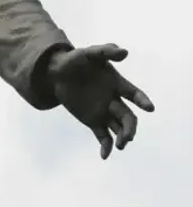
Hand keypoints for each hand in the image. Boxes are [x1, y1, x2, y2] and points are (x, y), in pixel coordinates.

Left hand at [46, 43, 153, 158]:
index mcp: (117, 84)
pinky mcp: (93, 121)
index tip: (149, 107)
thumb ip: (106, 51)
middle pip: (128, 117)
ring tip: (120, 145)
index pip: (134, 94)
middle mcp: (114, 100)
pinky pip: (103, 136)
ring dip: (122, 137)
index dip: (142, 100)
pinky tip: (105, 155)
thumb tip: (125, 52)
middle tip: (128, 137)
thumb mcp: (89, 52)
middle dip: (130, 127)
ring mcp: (104, 112)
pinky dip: (106, 146)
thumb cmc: (76, 60)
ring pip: (118, 128)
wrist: (56, 73)